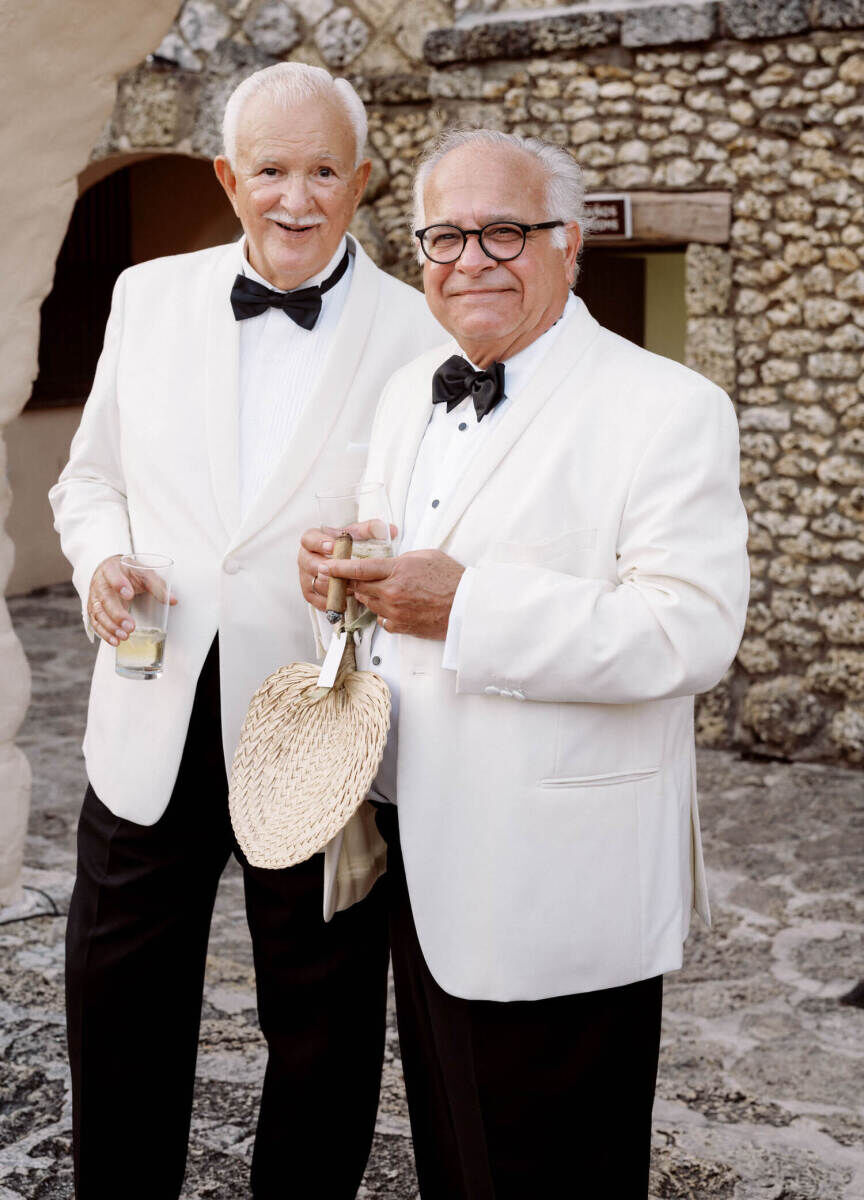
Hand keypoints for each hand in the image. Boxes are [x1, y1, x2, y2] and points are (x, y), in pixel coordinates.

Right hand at [87, 555, 176, 645]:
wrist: (109, 571)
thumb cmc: (128, 572)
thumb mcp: (144, 574)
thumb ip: (158, 586)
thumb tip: (173, 600)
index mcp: (112, 569)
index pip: (112, 575)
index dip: (119, 584)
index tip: (129, 594)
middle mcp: (100, 584)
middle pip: (105, 599)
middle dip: (117, 614)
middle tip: (130, 626)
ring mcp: (95, 597)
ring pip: (99, 613)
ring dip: (111, 627)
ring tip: (125, 636)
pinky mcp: (93, 610)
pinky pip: (96, 623)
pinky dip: (104, 633)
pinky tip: (115, 641)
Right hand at [298, 523, 396, 612]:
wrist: (351, 566)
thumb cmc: (353, 548)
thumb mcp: (362, 535)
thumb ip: (371, 529)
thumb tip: (383, 530)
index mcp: (312, 540)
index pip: (309, 539)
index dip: (319, 542)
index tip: (334, 546)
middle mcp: (306, 558)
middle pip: (310, 564)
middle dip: (328, 568)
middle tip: (343, 571)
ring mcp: (306, 576)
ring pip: (316, 583)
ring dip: (334, 585)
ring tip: (351, 585)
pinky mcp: (310, 593)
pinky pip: (319, 599)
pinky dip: (333, 599)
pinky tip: (347, 597)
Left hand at [324, 549, 464, 639]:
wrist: (467, 606)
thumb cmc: (451, 578)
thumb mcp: (426, 556)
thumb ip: (401, 559)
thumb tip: (389, 563)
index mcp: (397, 571)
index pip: (359, 569)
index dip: (339, 568)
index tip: (325, 567)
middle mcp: (392, 593)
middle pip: (359, 588)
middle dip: (350, 583)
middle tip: (343, 578)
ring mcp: (396, 612)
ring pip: (369, 604)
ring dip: (370, 596)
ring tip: (382, 589)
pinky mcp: (402, 626)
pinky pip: (382, 620)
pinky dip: (384, 613)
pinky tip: (395, 606)